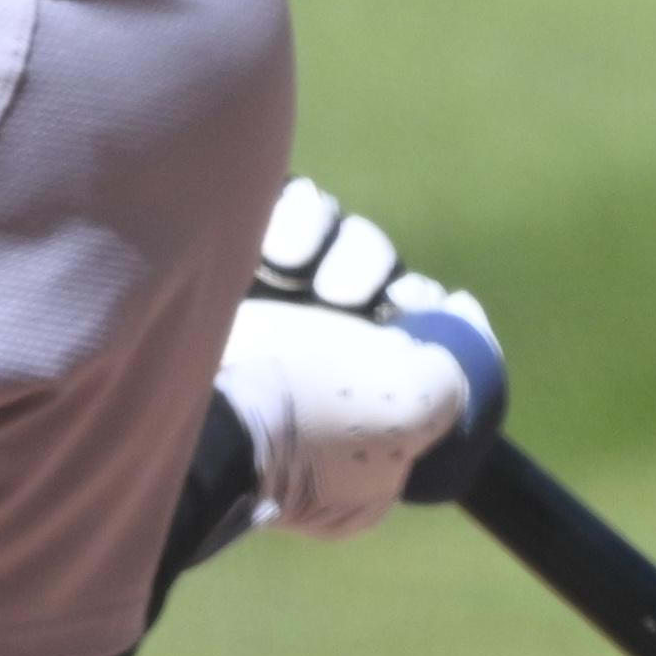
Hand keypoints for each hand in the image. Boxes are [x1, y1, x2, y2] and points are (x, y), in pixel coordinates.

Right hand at [218, 179, 505, 537]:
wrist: (197, 410)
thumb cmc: (309, 422)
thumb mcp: (410, 412)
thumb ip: (457, 365)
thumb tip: (458, 312)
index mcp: (367, 435)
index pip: (422, 354)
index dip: (430, 318)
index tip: (417, 306)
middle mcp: (322, 380)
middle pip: (380, 289)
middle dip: (369, 274)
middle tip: (344, 296)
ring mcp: (273, 330)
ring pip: (339, 246)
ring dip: (335, 245)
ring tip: (299, 271)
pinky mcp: (232, 283)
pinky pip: (291, 219)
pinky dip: (295, 222)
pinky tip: (275, 255)